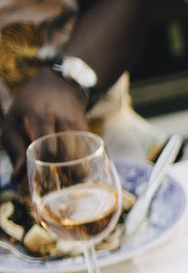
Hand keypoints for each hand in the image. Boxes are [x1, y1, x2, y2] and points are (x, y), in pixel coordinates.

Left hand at [1, 70, 88, 185]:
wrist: (60, 84)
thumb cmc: (30, 105)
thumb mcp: (14, 121)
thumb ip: (15, 150)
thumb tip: (19, 181)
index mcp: (41, 115)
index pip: (47, 148)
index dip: (43, 166)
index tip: (37, 177)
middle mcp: (64, 121)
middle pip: (67, 158)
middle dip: (59, 177)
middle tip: (50, 187)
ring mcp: (79, 128)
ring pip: (81, 161)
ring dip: (72, 178)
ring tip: (60, 185)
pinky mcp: (89, 135)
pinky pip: (87, 159)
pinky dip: (79, 172)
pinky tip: (70, 177)